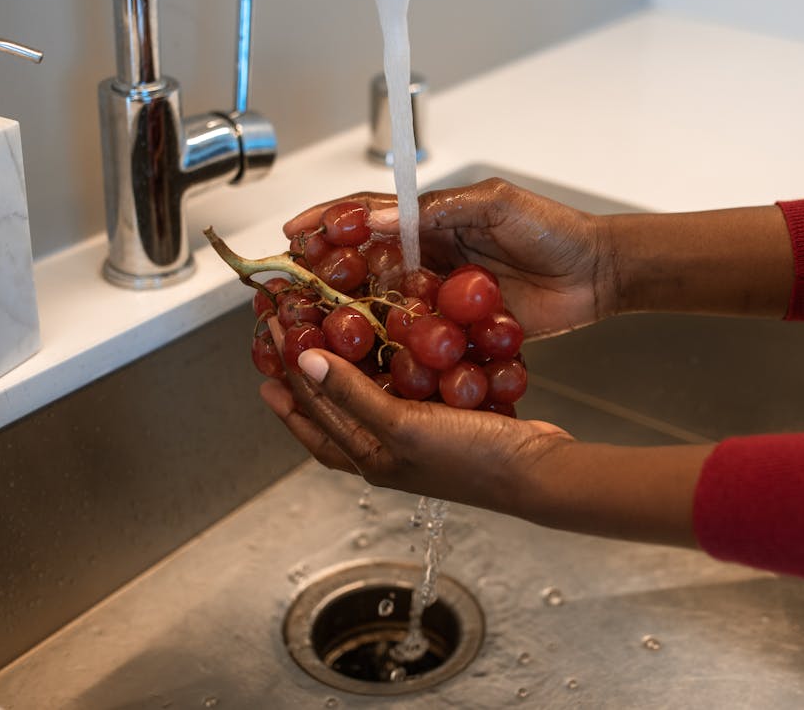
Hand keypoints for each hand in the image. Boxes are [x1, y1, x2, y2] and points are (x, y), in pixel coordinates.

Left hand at [259, 346, 574, 514]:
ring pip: (367, 394)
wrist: (536, 470)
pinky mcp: (445, 416)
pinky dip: (393, 361)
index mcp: (370, 457)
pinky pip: (405, 384)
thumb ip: (353, 394)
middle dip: (305, 374)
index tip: (267, 342)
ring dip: (346, 364)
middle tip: (284, 336)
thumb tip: (303, 362)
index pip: (312, 417)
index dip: (285, 381)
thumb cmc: (471, 458)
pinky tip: (396, 338)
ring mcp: (417, 433)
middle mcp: (387, 449)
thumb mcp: (403, 426)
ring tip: (329, 333)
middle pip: (332, 408)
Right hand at [283, 178, 611, 338]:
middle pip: (363, 266)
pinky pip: (418, 342)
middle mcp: (427, 260)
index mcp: (430, 222)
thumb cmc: (552, 229)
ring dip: (348, 318)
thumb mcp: (495, 205)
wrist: (598, 272)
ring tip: (310, 333)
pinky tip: (363, 366)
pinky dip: (392, 351)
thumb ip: (437, 209)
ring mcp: (440, 298)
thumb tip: (376, 215)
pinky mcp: (458, 332)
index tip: (291, 233)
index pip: (368, 217)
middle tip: (287, 291)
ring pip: (383, 306)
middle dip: (323, 276)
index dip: (327, 222)